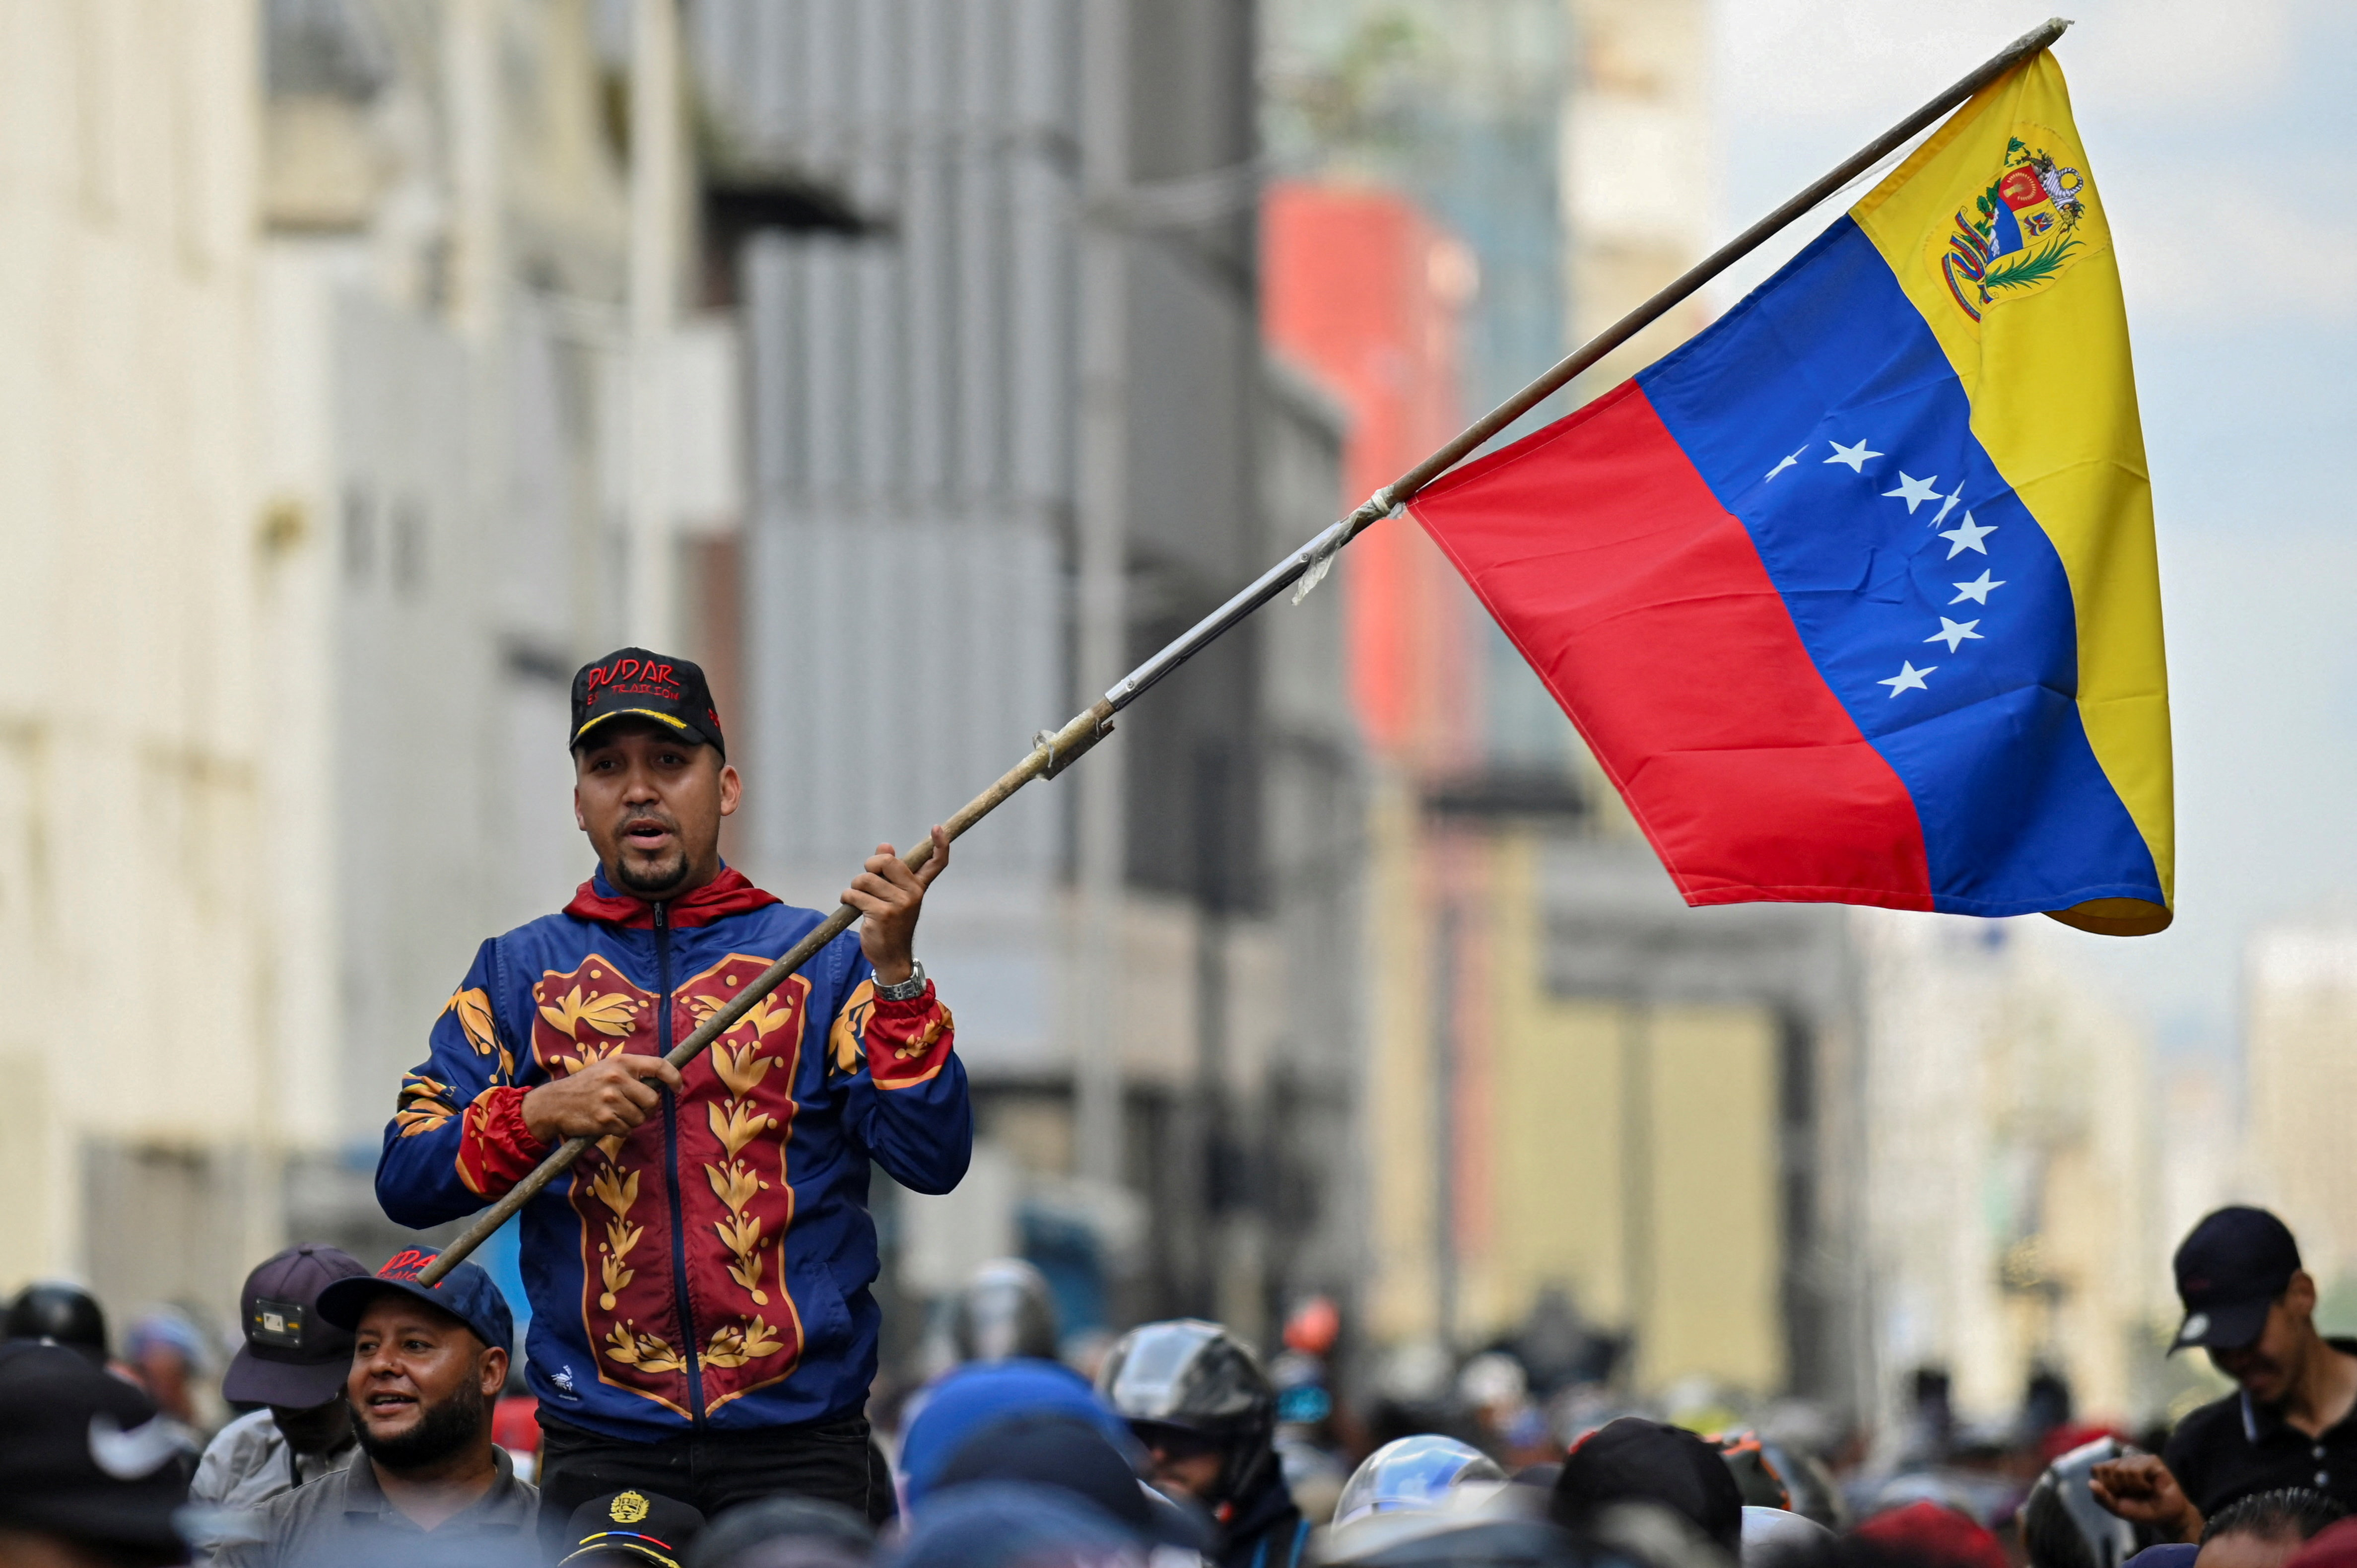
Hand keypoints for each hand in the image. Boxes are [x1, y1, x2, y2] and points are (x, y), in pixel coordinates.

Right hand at [521, 1055, 682, 1142]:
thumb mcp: (608, 1068)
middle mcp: (617, 1078)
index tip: (678, 1088)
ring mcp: (610, 1100)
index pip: (659, 1066)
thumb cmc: (587, 1085)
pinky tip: (607, 1122)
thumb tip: (663, 1084)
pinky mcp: (603, 1120)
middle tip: (634, 1108)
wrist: (554, 1103)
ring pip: (640, 1118)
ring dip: (632, 1121)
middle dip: (647, 1108)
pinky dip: (620, 1130)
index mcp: (622, 1062)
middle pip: (652, 1100)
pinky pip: (626, 1130)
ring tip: (615, 1114)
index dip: (674, 1077)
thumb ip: (633, 1072)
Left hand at [843, 826, 950, 986]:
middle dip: (869, 867)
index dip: (940, 844)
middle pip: (886, 861)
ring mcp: (899, 904)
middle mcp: (913, 893)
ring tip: (859, 900)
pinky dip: (847, 898)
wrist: (892, 957)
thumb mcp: (894, 896)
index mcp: (918, 886)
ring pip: (865, 879)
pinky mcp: (883, 914)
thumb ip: (889, 871)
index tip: (938, 828)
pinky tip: (852, 906)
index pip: (936, 863)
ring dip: (855, 888)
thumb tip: (885, 847)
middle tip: (866, 881)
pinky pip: (855, 895)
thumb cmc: (891, 923)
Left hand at [2090, 1454, 2201, 1542]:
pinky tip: (2149, 1487)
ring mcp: (2138, 1459)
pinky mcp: (2152, 1460)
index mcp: (2112, 1470)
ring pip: (2120, 1470)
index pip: (2096, 1469)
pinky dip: (2140, 1484)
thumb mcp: (2118, 1509)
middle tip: (2130, 1494)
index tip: (2117, 1496)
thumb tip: (2090, 1483)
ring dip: (2130, 1487)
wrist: (2167, 1518)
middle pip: (2106, 1469)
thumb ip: (2103, 1497)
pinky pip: (2135, 1470)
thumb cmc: (2142, 1511)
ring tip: (2142, 1491)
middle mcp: (2124, 1462)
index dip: (2104, 1485)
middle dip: (2116, 1488)